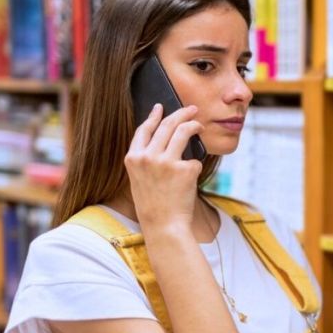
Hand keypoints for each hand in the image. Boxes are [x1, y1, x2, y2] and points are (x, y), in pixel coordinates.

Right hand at [124, 103, 203, 231]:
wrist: (164, 225)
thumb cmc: (154, 206)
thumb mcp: (140, 180)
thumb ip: (146, 160)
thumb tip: (165, 140)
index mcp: (133, 158)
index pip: (144, 130)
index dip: (153, 116)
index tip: (160, 107)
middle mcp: (147, 157)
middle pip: (166, 125)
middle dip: (180, 113)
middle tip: (191, 109)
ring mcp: (166, 162)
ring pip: (183, 132)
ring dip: (194, 125)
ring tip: (200, 125)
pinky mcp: (184, 169)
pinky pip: (195, 160)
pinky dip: (196, 167)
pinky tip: (192, 178)